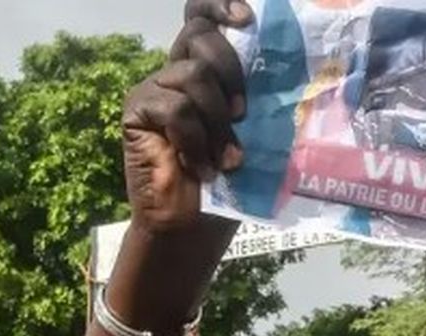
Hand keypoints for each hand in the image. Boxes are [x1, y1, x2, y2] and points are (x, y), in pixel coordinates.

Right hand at [122, 0, 252, 229]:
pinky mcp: (137, 110)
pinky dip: (195, 141)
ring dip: (216, 120)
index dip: (219, 5)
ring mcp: (154, 88)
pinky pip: (175, 107)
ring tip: (225, 156)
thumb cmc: (229, 179)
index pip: (201, 15)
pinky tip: (200, 168)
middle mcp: (176, 70)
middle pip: (200, 34)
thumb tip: (288, 63)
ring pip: (192, 73)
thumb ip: (255, 92)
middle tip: (242, 113)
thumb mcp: (251, 128)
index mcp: (205, 68)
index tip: (246, 19)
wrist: (193, 223)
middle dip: (230, 70)